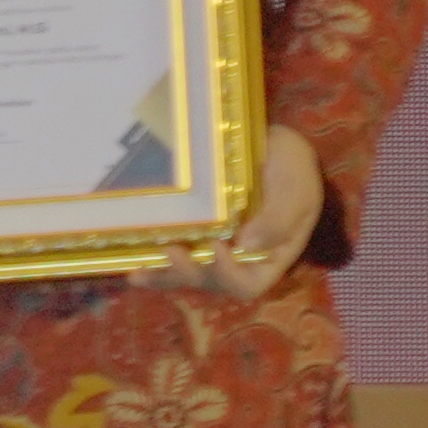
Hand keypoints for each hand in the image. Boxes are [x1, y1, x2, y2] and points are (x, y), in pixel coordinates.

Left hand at [150, 125, 329, 302]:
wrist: (273, 143)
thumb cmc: (292, 167)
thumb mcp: (296, 188)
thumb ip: (278, 218)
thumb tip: (246, 246)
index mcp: (269, 256)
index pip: (248, 284)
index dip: (229, 274)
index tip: (219, 248)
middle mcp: (239, 260)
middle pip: (210, 282)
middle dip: (188, 272)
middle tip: (171, 251)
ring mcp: (214, 247)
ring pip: (186, 273)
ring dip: (163, 273)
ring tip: (141, 267)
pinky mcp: (194, 231)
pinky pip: (173, 253)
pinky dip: (152, 261)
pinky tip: (132, 264)